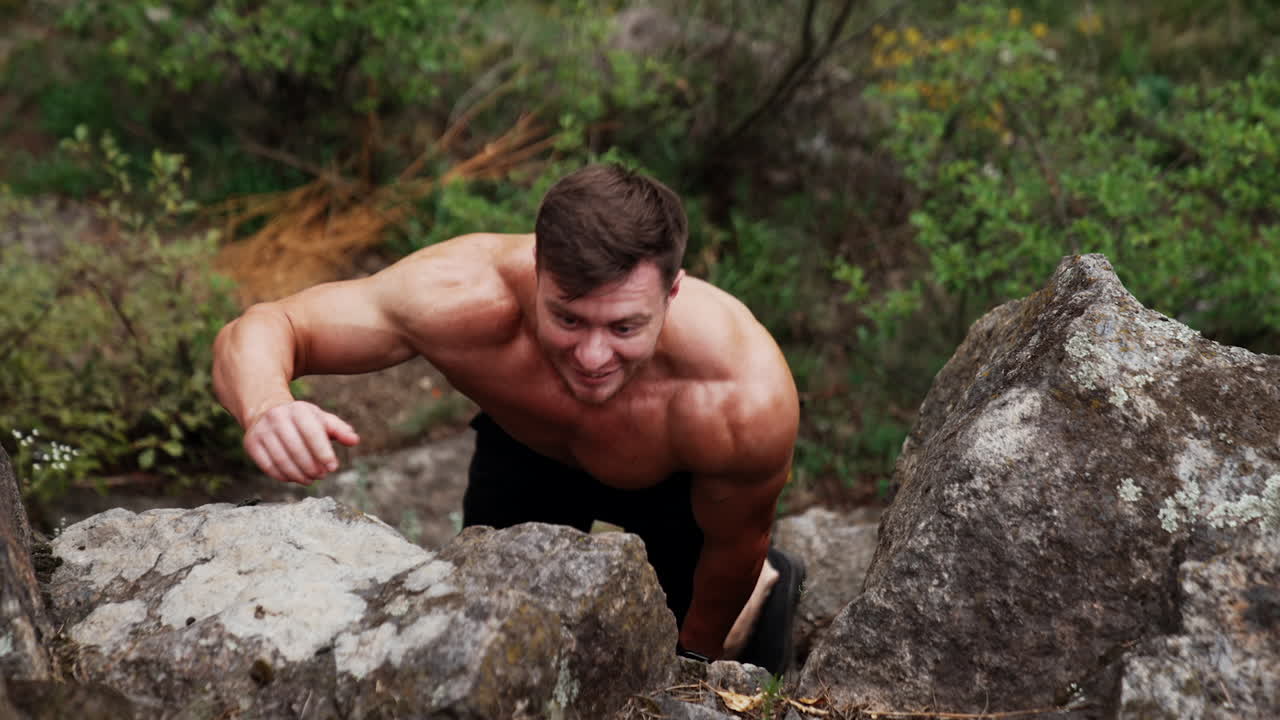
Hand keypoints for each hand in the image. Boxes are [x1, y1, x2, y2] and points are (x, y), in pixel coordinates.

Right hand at [243, 401, 358, 484]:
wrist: (267, 411)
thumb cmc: (302, 420)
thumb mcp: (321, 419)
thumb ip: (339, 430)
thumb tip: (354, 440)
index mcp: (298, 410)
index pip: (312, 434)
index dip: (323, 453)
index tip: (333, 468)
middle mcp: (277, 418)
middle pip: (296, 450)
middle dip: (312, 467)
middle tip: (321, 475)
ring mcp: (262, 431)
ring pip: (281, 460)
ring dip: (299, 475)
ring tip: (310, 479)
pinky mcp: (251, 444)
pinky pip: (268, 466)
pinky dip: (283, 476)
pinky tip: (294, 478)